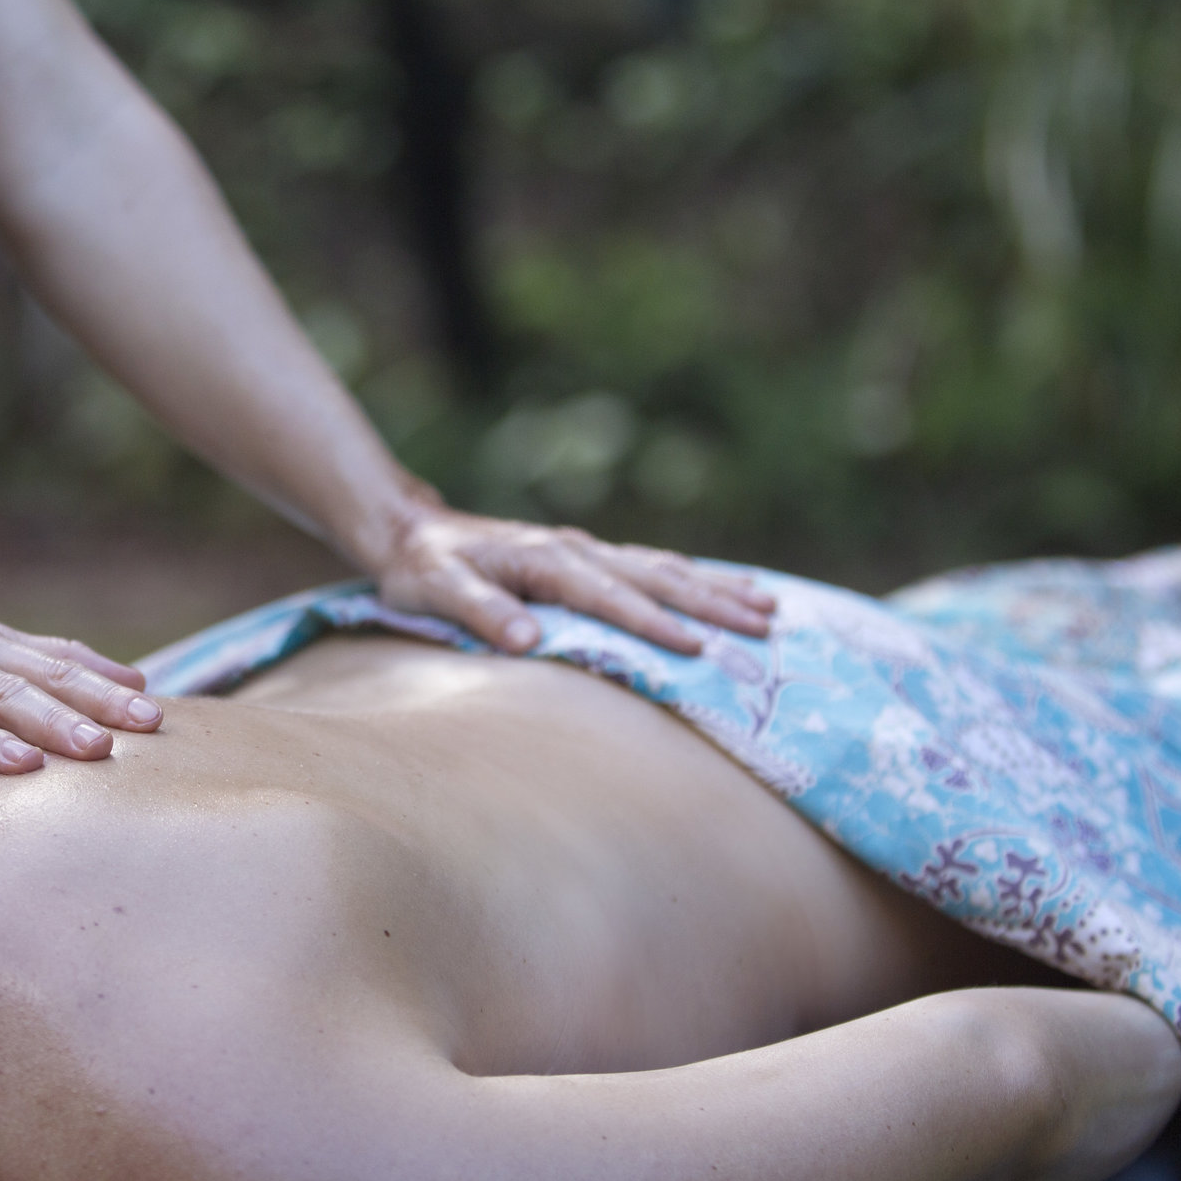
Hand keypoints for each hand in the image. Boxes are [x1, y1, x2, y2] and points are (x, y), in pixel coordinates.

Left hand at [369, 504, 776, 655]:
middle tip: (766, 626)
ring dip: (716, 588)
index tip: (699, 648)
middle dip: (712, 602)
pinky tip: (726, 588)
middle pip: (657, 576)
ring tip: (769, 607)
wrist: (411, 532)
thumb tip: (526, 639)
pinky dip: (694, 578)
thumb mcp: (436, 592)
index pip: (610, 597)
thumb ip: (479, 612)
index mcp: (546, 560)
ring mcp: (586, 551)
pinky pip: (652, 567)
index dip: (654, 623)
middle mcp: (576, 550)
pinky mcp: (587, 558)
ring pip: (664, 568)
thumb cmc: (422, 570)